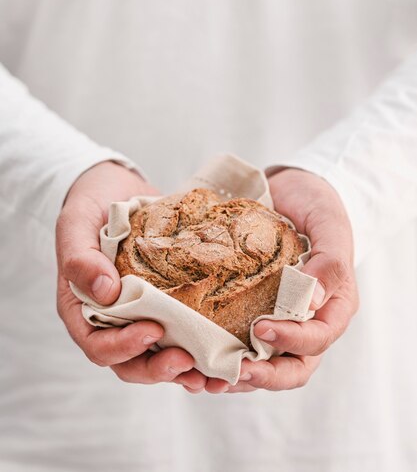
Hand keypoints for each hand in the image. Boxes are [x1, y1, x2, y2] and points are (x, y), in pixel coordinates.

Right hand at [56, 161, 206, 391]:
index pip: (98, 345)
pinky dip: (199, 346)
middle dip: (159, 368)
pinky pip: (181, 331)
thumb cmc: (90, 206)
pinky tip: (223, 351)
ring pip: (158, 356)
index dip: (124, 348)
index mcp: (84, 309)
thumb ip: (80, 257)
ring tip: (212, 373)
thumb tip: (104, 291)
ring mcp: (140, 313)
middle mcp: (111, 320)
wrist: (116, 188)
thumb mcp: (76, 224)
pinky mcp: (167, 303)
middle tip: (189, 362)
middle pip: (131, 362)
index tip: (153, 331)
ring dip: (184, 369)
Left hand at [204, 167, 358, 393]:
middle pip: (292, 367)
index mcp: (333, 306)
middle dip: (263, 376)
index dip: (292, 341)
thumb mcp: (328, 223)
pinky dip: (221, 357)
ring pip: (263, 364)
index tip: (261, 327)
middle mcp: (307, 321)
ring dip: (236, 376)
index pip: (317, 339)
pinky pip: (239, 343)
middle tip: (232, 372)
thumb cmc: (315, 205)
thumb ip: (329, 260)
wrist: (289, 189)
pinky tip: (195, 357)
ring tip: (204, 377)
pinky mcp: (251, 311)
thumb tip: (315, 300)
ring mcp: (279, 319)